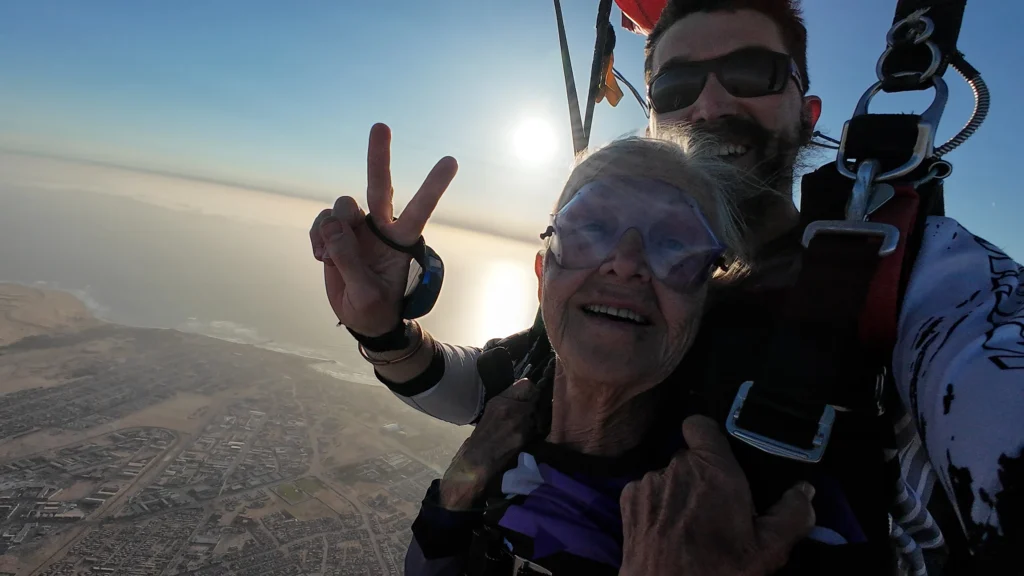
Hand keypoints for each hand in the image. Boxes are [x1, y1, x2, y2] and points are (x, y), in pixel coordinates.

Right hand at [309, 123, 457, 335]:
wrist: (362, 317)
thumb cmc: (375, 308)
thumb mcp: (367, 297)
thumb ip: (351, 263)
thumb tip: (333, 226)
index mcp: (402, 242)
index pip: (420, 210)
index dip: (433, 186)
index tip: (451, 161)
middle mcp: (382, 227)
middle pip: (380, 186)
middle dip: (379, 156)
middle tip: (381, 126)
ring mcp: (358, 227)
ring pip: (343, 206)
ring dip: (332, 228)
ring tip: (329, 258)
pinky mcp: (336, 230)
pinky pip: (322, 221)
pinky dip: (316, 237)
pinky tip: (321, 257)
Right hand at [439, 378, 543, 508]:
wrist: (476, 462)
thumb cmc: (481, 437)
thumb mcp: (490, 411)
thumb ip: (507, 400)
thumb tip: (526, 390)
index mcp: (501, 401)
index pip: (528, 385)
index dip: (530, 391)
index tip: (528, 397)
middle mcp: (513, 410)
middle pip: (537, 400)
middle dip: (534, 406)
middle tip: (527, 415)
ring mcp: (521, 425)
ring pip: (540, 415)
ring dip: (536, 420)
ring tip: (525, 428)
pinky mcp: (526, 439)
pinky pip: (538, 430)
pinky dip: (535, 432)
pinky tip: (526, 437)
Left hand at [620, 415, 815, 575]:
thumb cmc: (717, 570)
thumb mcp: (768, 550)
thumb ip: (791, 514)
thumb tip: (804, 491)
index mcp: (714, 470)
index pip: (701, 424)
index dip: (708, 437)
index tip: (719, 458)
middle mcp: (677, 467)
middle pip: (689, 457)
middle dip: (701, 476)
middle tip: (715, 508)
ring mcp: (649, 481)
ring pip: (668, 476)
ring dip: (678, 492)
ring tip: (688, 525)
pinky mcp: (628, 499)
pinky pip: (646, 491)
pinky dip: (656, 505)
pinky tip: (666, 530)